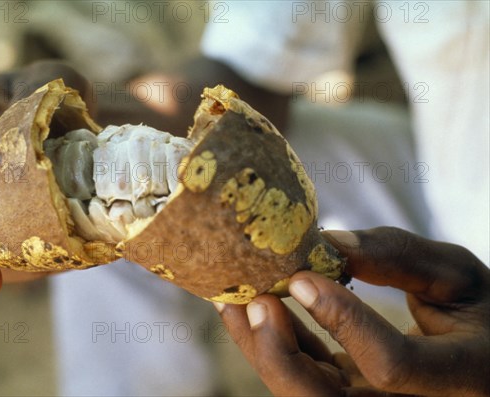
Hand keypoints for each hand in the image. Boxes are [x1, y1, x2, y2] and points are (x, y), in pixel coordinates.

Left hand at [215, 227, 489, 395]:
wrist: (479, 350)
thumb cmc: (476, 309)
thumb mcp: (457, 275)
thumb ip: (399, 257)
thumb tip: (328, 242)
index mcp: (459, 378)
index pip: (392, 366)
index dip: (344, 323)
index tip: (305, 277)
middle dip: (279, 355)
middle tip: (253, 301)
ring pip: (305, 395)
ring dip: (262, 349)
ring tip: (231, 301)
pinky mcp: (352, 394)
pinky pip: (307, 378)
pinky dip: (277, 345)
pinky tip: (254, 308)